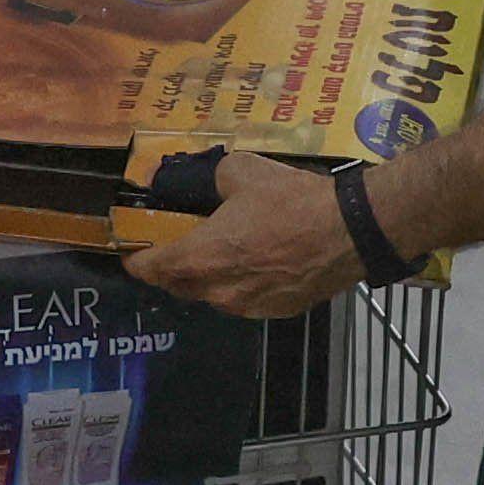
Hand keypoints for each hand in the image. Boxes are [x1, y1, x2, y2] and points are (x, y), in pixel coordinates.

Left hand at [125, 155, 360, 323]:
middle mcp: (218, 291)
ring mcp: (248, 307)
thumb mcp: (243, 172)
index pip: (150, 270)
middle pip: (178, 286)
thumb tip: (209, 182)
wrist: (350, 231)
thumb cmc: (292, 200)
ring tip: (228, 251)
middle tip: (180, 245)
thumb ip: (214, 179)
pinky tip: (262, 262)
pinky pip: (246, 300)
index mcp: (201, 257)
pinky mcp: (276, 312)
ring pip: (213, 295)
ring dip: (211, 277)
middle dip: (173, 268)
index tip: (133, 253)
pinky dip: (243, 284)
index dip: (136, 261)